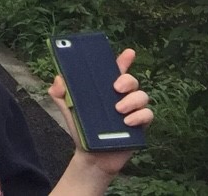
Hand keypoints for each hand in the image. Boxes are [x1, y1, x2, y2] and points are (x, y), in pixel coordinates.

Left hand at [49, 48, 152, 179]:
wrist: (90, 156)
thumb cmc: (80, 128)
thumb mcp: (67, 108)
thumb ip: (59, 92)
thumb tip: (59, 78)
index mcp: (103, 89)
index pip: (115, 70)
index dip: (122, 60)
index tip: (128, 52)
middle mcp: (120, 97)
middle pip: (131, 80)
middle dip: (127, 79)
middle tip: (115, 88)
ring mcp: (132, 111)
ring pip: (142, 96)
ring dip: (132, 100)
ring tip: (118, 110)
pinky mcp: (140, 126)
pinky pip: (148, 115)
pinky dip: (140, 117)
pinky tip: (127, 122)